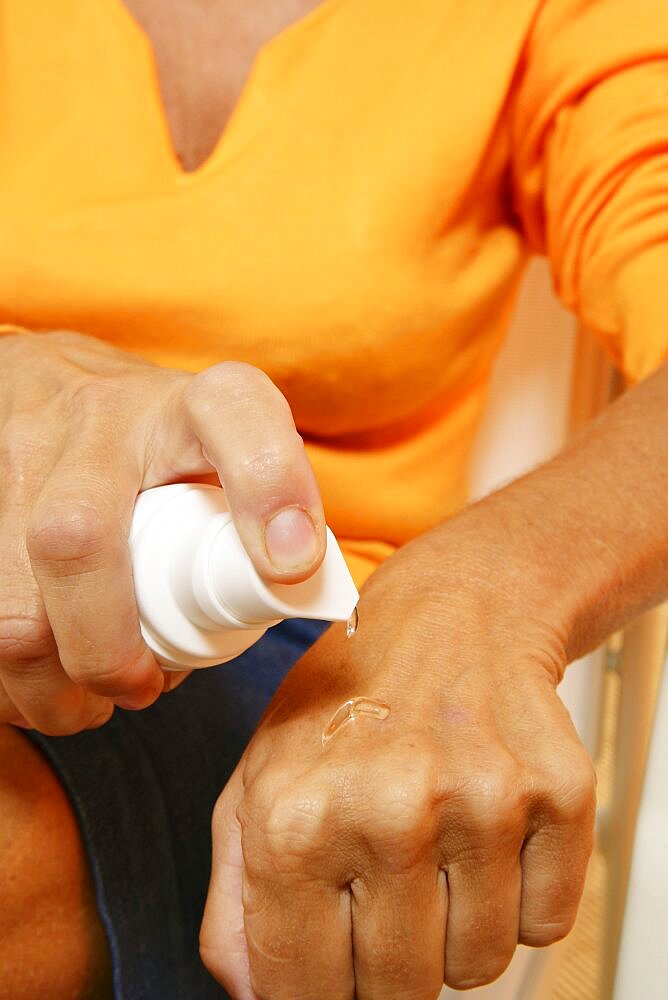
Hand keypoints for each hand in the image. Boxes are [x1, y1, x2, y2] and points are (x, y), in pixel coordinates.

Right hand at [0, 330, 324, 733]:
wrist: (54, 380)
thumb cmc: (159, 443)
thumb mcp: (222, 455)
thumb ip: (261, 511)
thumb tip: (280, 600)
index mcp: (189, 405)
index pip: (235, 413)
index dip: (269, 484)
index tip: (289, 565)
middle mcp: (100, 416)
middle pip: (76, 538)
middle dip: (104, 652)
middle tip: (138, 692)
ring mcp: (21, 448)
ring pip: (9, 599)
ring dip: (47, 682)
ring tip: (84, 706)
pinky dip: (9, 673)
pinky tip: (37, 682)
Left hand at [201, 525, 595, 997]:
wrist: (450, 613)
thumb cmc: (348, 700)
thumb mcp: (259, 779)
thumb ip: (237, 898)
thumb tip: (255, 994)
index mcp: (295, 815)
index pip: (303, 989)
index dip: (316, 991)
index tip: (331, 964)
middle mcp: (389, 808)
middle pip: (398, 992)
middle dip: (387, 962)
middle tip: (386, 892)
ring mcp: (482, 799)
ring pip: (478, 965)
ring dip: (456, 930)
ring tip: (437, 850)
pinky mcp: (557, 792)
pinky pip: (544, 923)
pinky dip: (518, 898)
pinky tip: (487, 832)